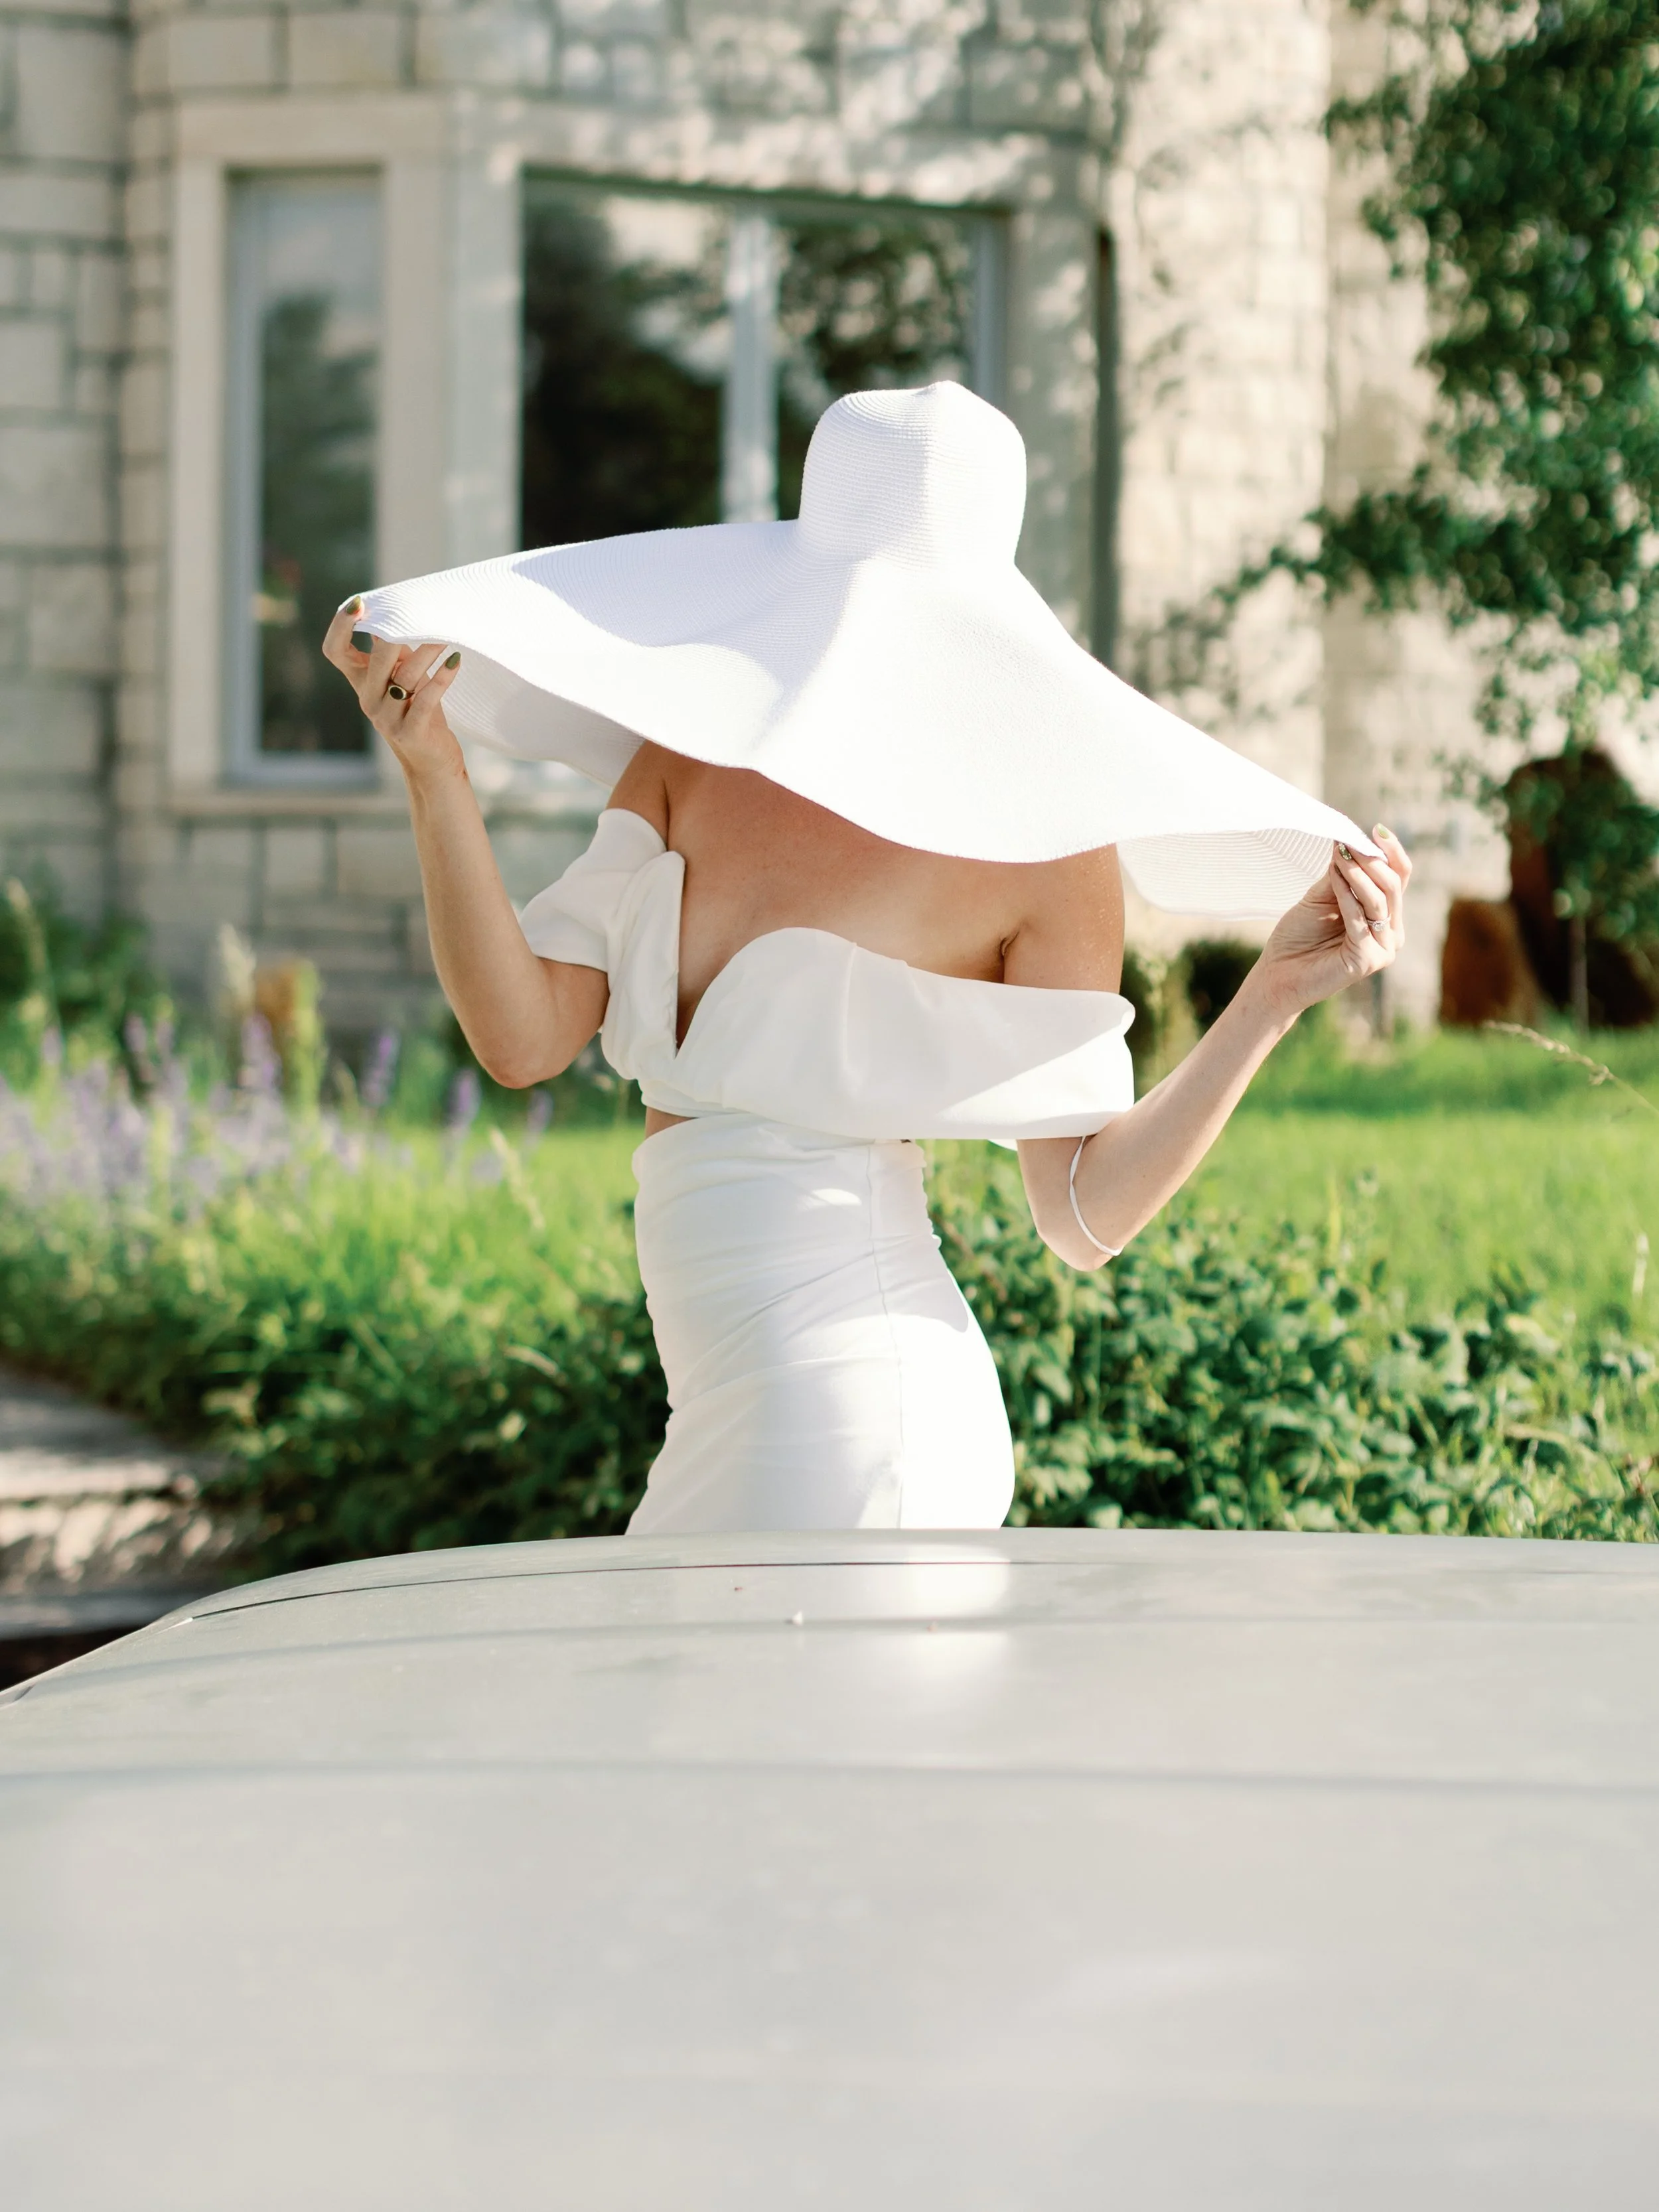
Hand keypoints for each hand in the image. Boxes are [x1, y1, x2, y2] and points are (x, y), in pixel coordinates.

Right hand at [321, 599, 462, 778]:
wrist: (430, 761)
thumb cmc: (418, 711)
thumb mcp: (403, 678)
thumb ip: (394, 651)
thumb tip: (392, 611)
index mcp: (361, 682)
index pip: (335, 651)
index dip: (340, 626)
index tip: (357, 603)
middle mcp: (368, 699)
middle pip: (375, 661)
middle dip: (393, 635)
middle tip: (415, 613)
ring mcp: (387, 718)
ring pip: (405, 678)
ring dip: (427, 653)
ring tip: (445, 634)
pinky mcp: (410, 732)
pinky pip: (426, 700)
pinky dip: (442, 679)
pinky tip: (455, 660)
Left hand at [1250, 826, 1411, 1020]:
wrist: (1278, 974)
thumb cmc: (1299, 936)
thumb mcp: (1322, 896)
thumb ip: (1340, 874)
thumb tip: (1348, 840)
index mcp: (1386, 915)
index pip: (1399, 876)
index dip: (1391, 852)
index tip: (1375, 829)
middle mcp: (1391, 932)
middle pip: (1393, 886)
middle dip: (1371, 860)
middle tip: (1349, 842)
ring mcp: (1383, 948)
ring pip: (1380, 900)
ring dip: (1358, 874)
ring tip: (1339, 856)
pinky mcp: (1368, 960)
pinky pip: (1361, 919)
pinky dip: (1347, 896)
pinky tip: (1335, 878)